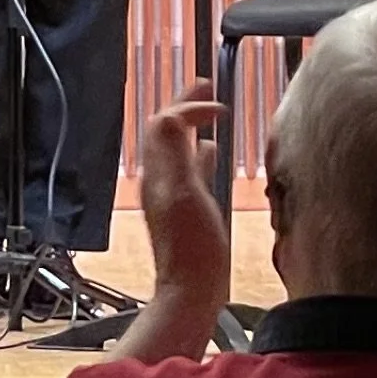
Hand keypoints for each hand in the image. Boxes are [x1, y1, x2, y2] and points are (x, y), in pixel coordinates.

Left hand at [140, 79, 230, 312]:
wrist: (191, 289)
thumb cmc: (194, 248)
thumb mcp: (186, 194)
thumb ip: (177, 155)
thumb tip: (172, 116)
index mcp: (158, 172)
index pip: (166, 124)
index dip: (189, 108)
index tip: (218, 104)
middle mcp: (159, 178)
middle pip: (167, 130)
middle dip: (185, 106)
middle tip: (206, 87)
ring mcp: (170, 193)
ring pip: (177, 146)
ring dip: (192, 125)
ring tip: (211, 113)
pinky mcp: (184, 208)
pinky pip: (189, 169)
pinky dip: (199, 152)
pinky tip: (213, 153)